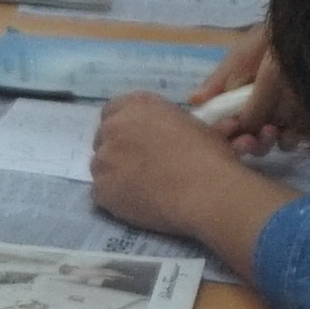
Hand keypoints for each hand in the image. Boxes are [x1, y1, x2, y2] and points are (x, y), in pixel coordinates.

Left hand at [87, 94, 285, 252]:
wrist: (206, 191)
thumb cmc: (209, 155)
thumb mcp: (194, 125)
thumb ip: (170, 124)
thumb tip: (174, 132)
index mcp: (137, 105)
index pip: (113, 110)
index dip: (122, 126)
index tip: (133, 139)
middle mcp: (114, 127)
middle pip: (103, 138)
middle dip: (116, 150)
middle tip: (137, 165)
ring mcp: (104, 159)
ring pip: (100, 166)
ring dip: (114, 174)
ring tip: (139, 187)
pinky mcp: (101, 189)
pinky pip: (100, 193)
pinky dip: (114, 198)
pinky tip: (136, 203)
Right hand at [203, 29, 297, 145]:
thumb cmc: (274, 42)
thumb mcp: (243, 56)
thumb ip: (221, 82)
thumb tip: (192, 99)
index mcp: (235, 92)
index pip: (220, 119)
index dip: (219, 130)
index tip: (226, 131)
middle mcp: (254, 105)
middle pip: (239, 136)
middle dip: (241, 142)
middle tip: (248, 141)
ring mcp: (278, 115)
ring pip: (263, 142)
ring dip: (262, 143)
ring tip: (270, 133)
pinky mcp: (302, 121)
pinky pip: (289, 139)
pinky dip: (286, 141)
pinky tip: (288, 134)